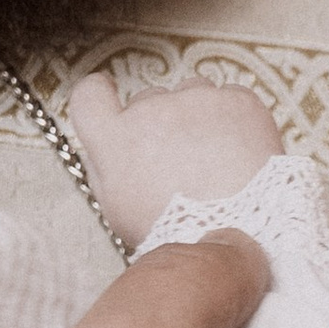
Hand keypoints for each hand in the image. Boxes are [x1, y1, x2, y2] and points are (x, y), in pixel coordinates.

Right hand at [65, 66, 282, 244]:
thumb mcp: (121, 211)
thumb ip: (107, 169)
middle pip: (149, 100)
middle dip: (161, 123)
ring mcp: (197, 100)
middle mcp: (151, 110)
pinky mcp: (237, 100)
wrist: (238, 235)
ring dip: (198, 117)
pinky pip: (230, 98)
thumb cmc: (178, 232)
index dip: (99, 92)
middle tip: (181, 161)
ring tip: (216, 161)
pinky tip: (239, 153)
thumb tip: (108, 143)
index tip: (109, 93)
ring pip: (192, 95)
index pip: (89, 95)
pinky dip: (234, 119)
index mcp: (115, 140)